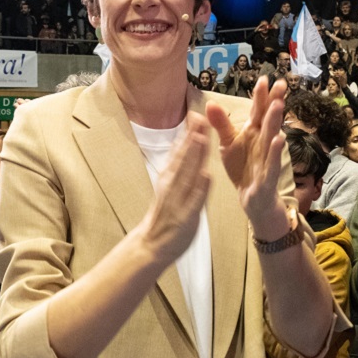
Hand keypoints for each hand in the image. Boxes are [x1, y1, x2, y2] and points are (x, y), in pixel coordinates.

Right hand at [136, 113, 211, 265]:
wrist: (151, 244)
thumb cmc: (165, 213)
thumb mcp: (168, 184)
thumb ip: (177, 164)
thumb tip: (181, 140)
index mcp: (170, 177)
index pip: (180, 151)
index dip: (188, 133)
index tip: (196, 113)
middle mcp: (172, 185)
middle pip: (184, 158)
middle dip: (192, 137)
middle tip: (200, 117)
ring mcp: (178, 201)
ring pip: (188, 175)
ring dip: (194, 157)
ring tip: (201, 138)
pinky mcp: (186, 217)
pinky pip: (194, 201)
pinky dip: (200, 188)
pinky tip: (206, 176)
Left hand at [206, 76, 289, 240]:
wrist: (252, 198)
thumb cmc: (243, 167)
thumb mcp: (228, 143)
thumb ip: (221, 124)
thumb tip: (209, 102)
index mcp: (254, 132)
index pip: (257, 110)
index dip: (260, 96)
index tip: (263, 78)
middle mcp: (263, 142)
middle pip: (269, 119)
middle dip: (274, 102)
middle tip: (281, 84)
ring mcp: (267, 157)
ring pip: (272, 137)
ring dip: (276, 121)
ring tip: (278, 105)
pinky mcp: (267, 175)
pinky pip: (272, 162)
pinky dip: (274, 151)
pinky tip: (279, 139)